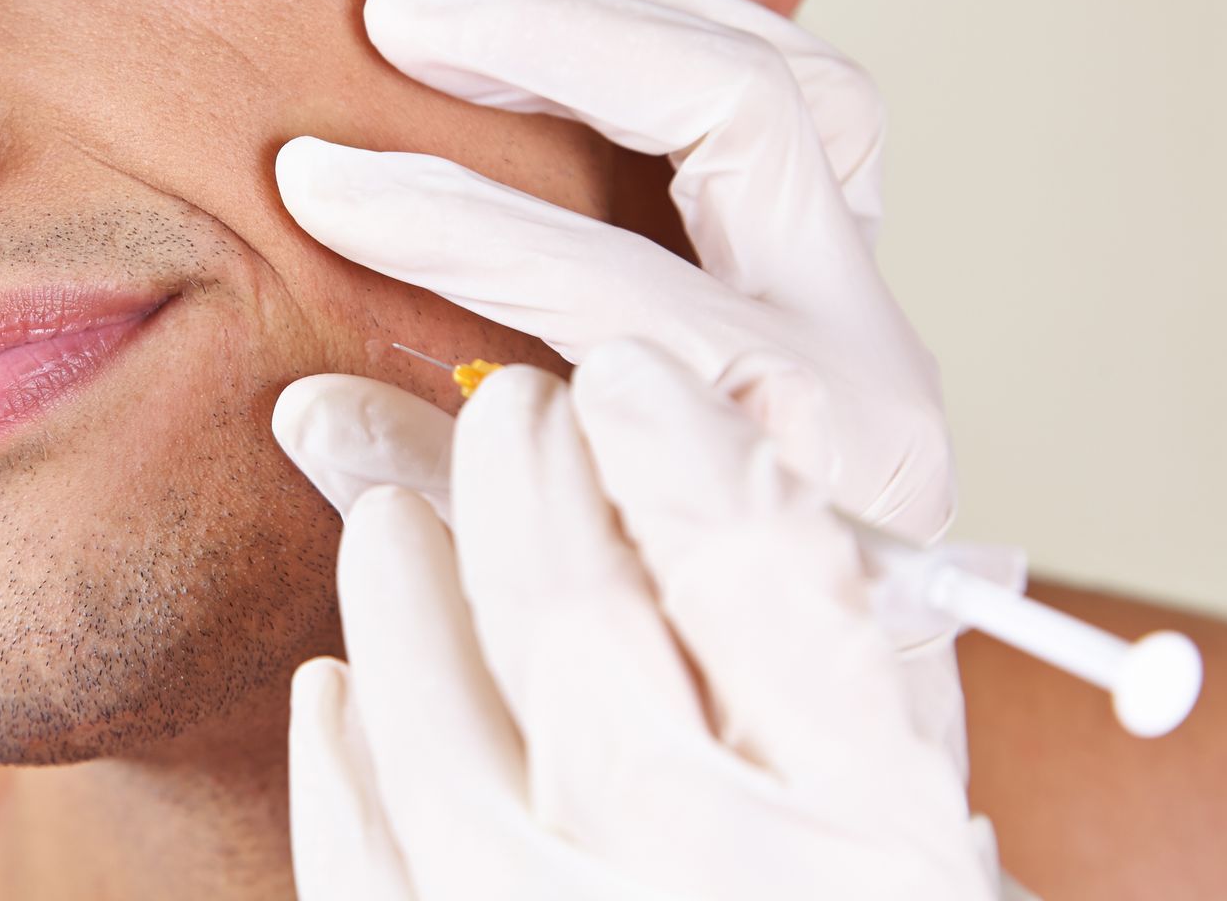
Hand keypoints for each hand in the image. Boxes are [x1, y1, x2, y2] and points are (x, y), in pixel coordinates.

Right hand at [273, 0, 968, 761]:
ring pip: (797, 83)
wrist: (833, 697)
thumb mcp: (539, 602)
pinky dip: (690, 25)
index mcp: (795, 461)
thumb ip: (439, 502)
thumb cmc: (677, 661)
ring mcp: (869, 304)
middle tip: (397, 18)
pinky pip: (804, 99)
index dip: (455, 228)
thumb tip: (306, 408)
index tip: (315, 181)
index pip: (619, 294)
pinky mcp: (850, 268)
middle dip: (555, 48)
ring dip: (638, 0)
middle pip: (742, 122)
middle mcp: (865, 364)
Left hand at [288, 340, 1007, 899]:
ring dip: (401, 588)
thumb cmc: (841, 893)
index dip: (672, 438)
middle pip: (577, 619)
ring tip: (390, 519)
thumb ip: (793, 613)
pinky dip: (343, 755)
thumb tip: (623, 410)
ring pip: (441, 736)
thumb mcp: (883, 770)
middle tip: (515, 413)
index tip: (625, 377)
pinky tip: (343, 684)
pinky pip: (365, 863)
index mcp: (876, 814)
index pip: (754, 563)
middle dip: (525, 477)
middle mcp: (729, 884)